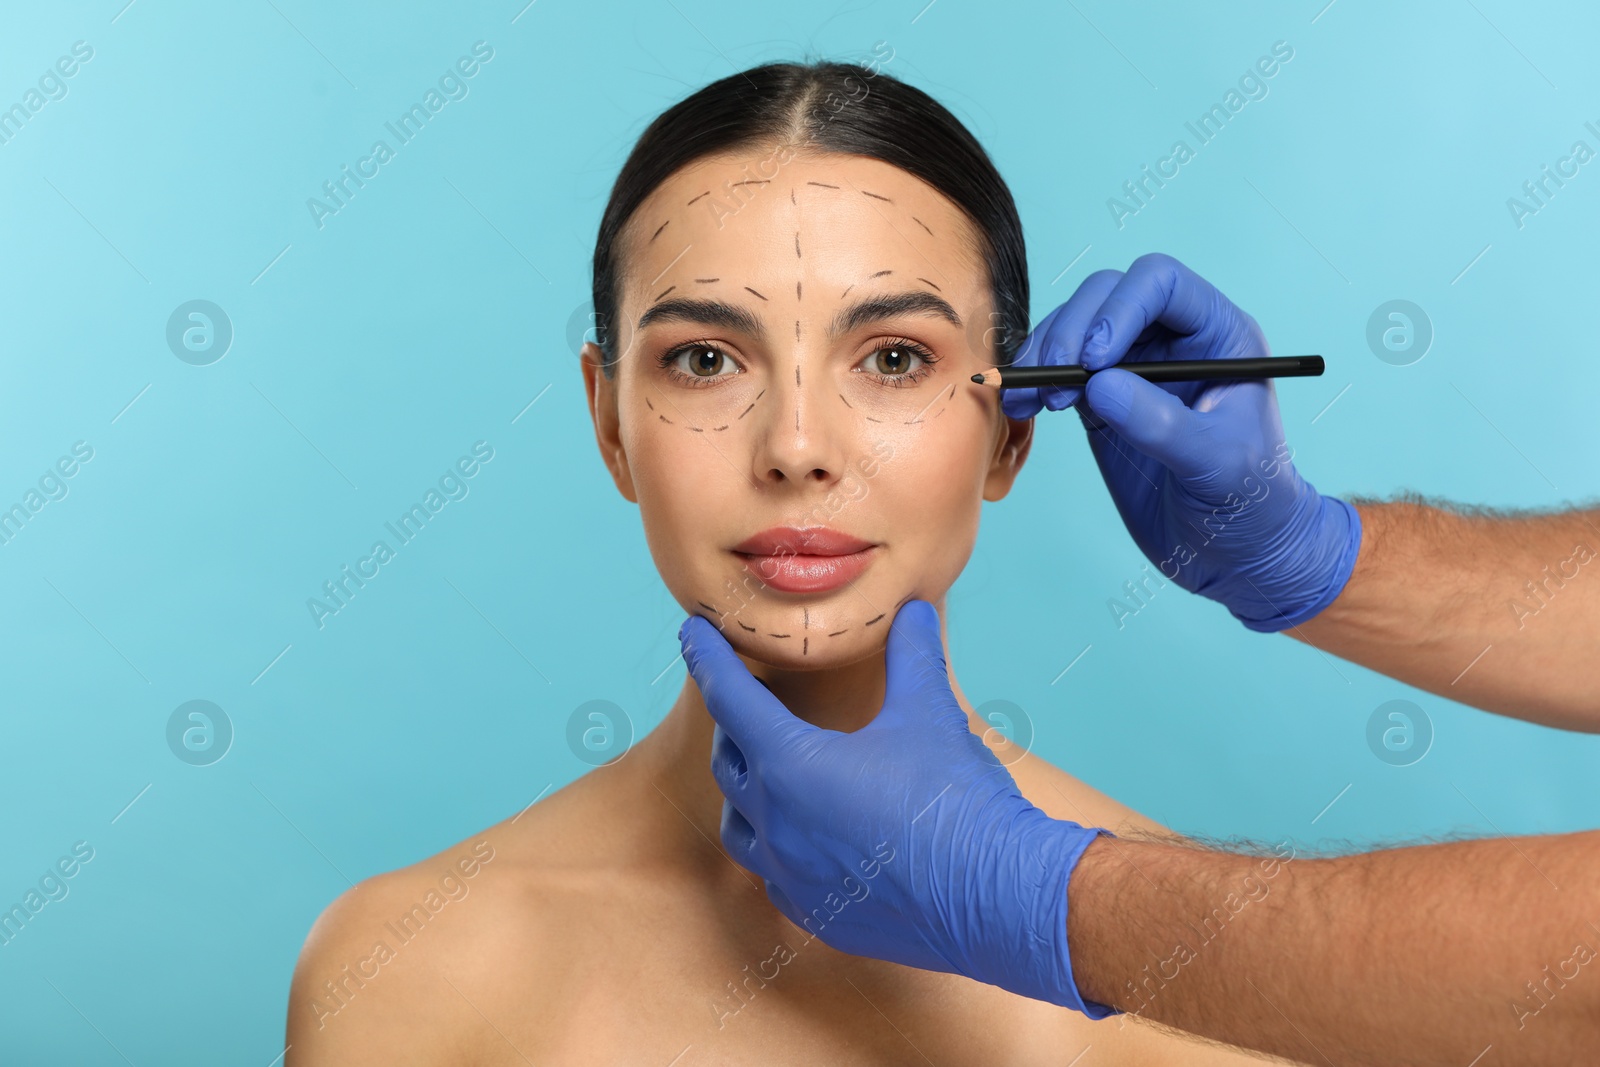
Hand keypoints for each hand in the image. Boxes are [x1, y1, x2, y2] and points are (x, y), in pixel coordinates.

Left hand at [677, 598, 1114, 1015]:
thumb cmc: (956, 799)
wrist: (997, 895)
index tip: (692, 634)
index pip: (731, 699)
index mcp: (792, 765)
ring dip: (746, 791)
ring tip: (767, 770)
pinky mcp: (816, 914)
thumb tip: (913, 611)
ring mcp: (791, 875)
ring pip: (740, 826)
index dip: (709, 660)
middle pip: (731, 761)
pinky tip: (804, 837)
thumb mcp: (930, 714)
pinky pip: (773, 874)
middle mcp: (777, 823)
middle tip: (749, 700)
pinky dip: (776, 845)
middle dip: (734, 724)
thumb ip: (912, 656)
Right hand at [1002, 253, 1361, 631]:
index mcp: (1219, 335)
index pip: (1162, 283)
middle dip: (1073, 329)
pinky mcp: (1102, 402)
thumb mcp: (1216, 463)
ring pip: (1076, 327)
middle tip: (1052, 377)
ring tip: (1029, 398)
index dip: (1122, 307)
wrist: (1236, 553)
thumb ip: (1161, 422)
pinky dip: (1036, 382)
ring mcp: (1136, 368)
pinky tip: (1023, 406)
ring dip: (1045, 354)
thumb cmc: (1250, 503)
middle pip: (1108, 295)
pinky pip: (1060, 371)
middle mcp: (1175, 340)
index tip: (1095, 359)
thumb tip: (1099, 386)